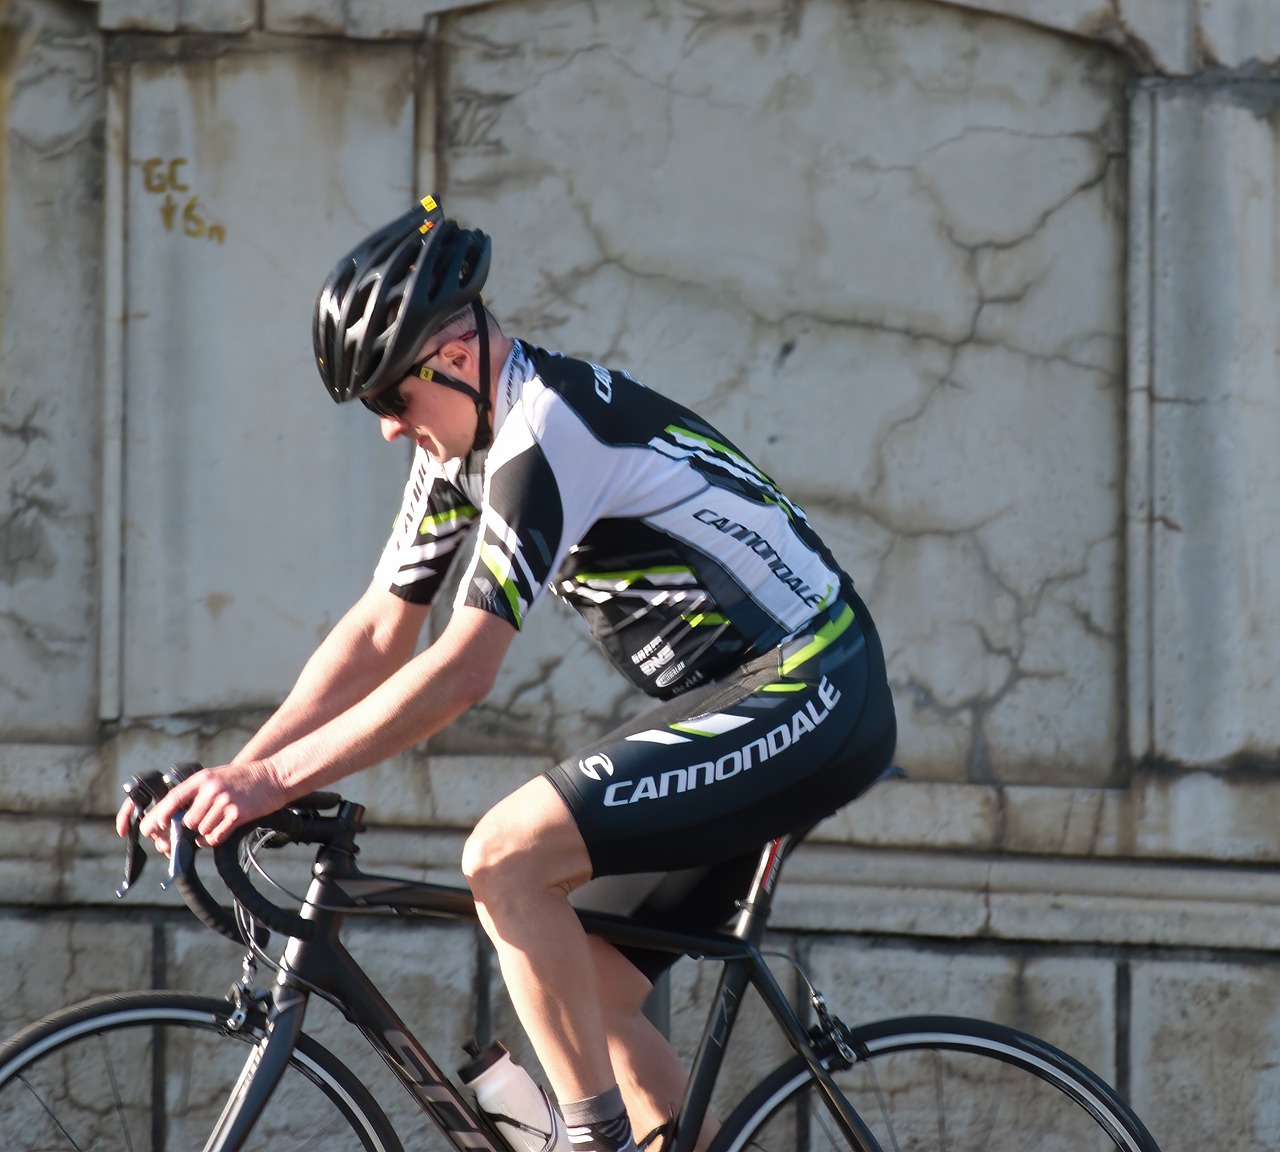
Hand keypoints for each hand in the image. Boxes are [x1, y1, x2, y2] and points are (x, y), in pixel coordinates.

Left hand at [136, 762, 287, 853]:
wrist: (275, 776)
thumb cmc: (245, 779)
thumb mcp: (217, 777)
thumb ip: (198, 793)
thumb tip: (176, 817)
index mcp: (202, 778)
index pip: (172, 799)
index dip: (160, 816)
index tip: (154, 827)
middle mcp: (211, 789)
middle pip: (186, 821)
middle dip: (191, 828)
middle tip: (202, 825)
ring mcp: (224, 801)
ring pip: (201, 830)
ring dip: (206, 832)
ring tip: (219, 822)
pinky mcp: (237, 814)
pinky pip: (215, 836)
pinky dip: (215, 838)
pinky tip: (224, 829)